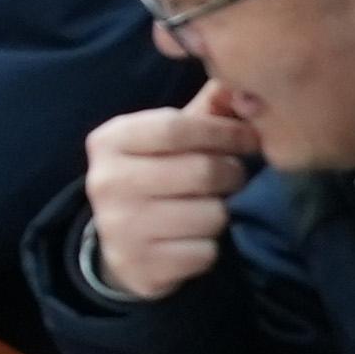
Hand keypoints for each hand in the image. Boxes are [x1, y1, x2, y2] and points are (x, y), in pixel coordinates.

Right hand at [83, 86, 260, 299]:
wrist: (117, 244)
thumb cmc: (152, 177)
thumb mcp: (166, 141)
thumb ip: (204, 112)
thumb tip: (241, 87)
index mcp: (108, 141)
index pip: (175, 126)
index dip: (222, 131)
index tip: (248, 138)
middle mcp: (106, 182)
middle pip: (201, 171)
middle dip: (231, 174)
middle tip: (230, 177)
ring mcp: (120, 226)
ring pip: (211, 215)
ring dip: (220, 212)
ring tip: (206, 208)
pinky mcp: (139, 265)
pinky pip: (204, 253)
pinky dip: (208, 247)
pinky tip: (191, 239)